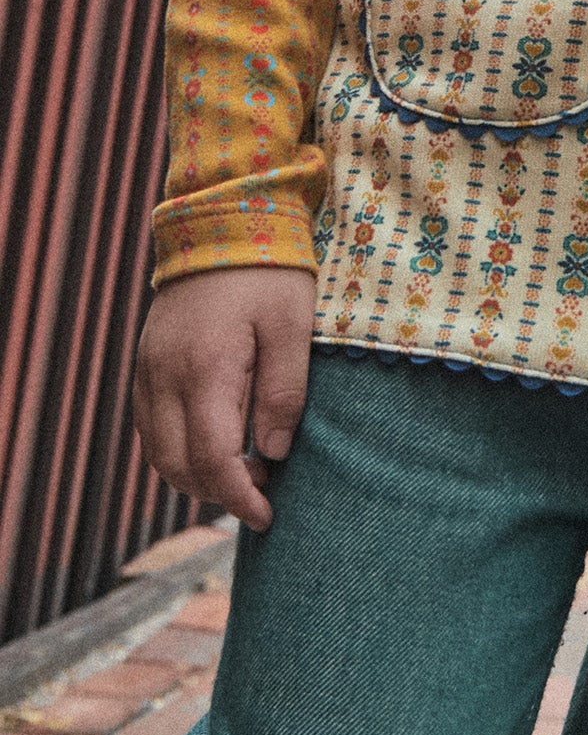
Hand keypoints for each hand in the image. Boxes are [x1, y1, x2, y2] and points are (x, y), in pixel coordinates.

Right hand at [133, 267, 316, 532]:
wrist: (222, 218)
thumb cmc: (269, 270)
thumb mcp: (294, 325)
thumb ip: (284, 392)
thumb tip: (272, 453)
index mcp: (204, 369)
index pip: (211, 458)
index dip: (237, 496)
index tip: (266, 516)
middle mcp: (164, 376)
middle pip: (178, 465)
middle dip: (218, 492)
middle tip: (264, 491)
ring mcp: (148, 370)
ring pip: (158, 451)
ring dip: (196, 474)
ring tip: (246, 470)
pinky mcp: (146, 363)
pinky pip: (152, 426)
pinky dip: (179, 449)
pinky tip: (216, 442)